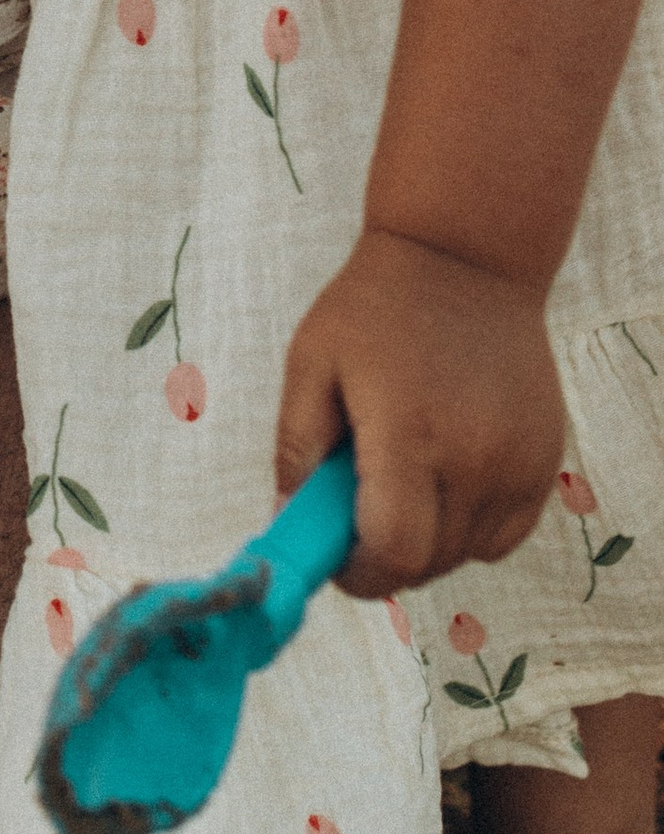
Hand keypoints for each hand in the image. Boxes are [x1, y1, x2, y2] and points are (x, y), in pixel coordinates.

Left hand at [274, 226, 565, 597]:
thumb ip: (296, 445)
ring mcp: (518, 463)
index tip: (337, 560)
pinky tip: (444, 481)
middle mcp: (473, 459)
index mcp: (408, 434)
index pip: (393, 550)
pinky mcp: (545, 460)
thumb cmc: (374, 308)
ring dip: (428, 545)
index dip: (359, 573)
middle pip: (430, 562)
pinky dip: (471, 528)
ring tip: (402, 489)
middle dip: (385, 561)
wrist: (465, 260)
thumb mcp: (311, 361)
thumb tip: (288, 517)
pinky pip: (505, 532)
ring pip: (469, 553)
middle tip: (357, 524)